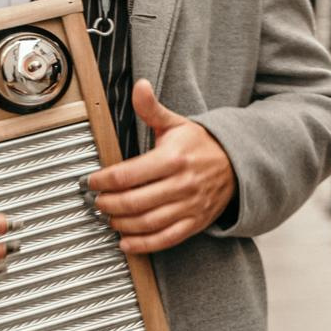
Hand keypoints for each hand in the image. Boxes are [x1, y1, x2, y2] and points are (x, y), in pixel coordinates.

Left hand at [85, 80, 238, 253]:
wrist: (238, 164)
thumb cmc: (201, 145)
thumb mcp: (177, 124)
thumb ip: (151, 109)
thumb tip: (139, 86)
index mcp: (174, 158)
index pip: (128, 174)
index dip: (102, 181)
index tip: (91, 181)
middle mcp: (182, 184)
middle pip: (133, 201)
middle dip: (107, 204)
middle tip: (96, 201)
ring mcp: (190, 205)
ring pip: (147, 222)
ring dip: (121, 224)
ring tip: (108, 218)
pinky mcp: (195, 222)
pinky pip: (166, 239)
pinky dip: (143, 244)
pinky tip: (126, 241)